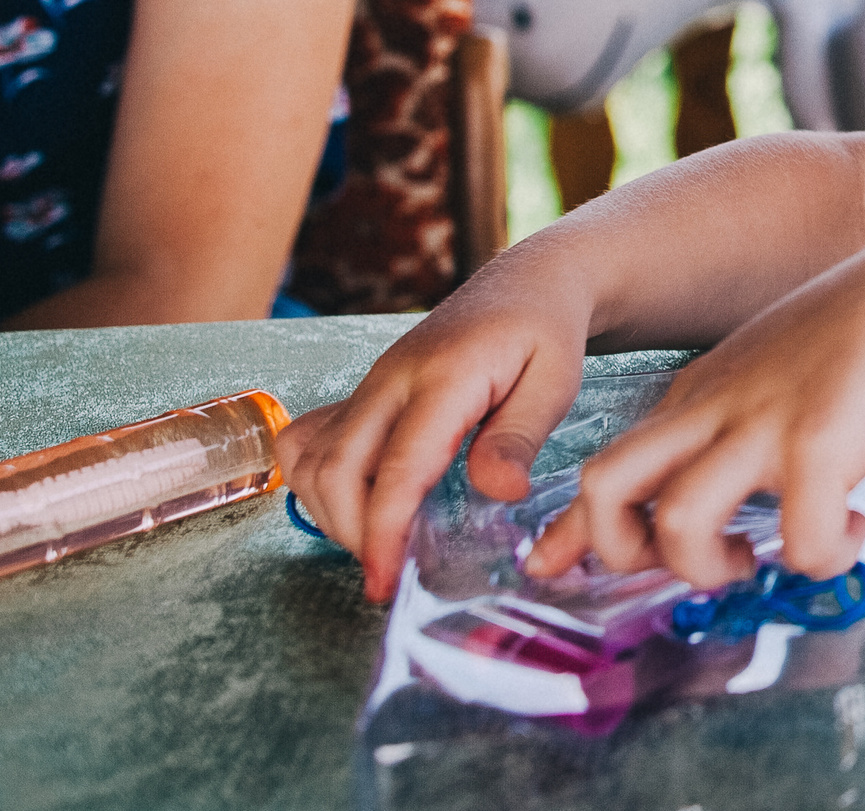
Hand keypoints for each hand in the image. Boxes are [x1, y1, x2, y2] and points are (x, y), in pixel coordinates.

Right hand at [277, 253, 592, 600]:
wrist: (525, 285)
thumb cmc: (544, 333)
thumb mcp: (556, 381)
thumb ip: (520, 436)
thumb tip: (498, 492)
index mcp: (442, 378)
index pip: (397, 466)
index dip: (382, 531)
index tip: (385, 580)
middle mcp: (390, 380)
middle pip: (335, 469)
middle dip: (352, 534)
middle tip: (390, 573)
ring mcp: (370, 385)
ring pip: (311, 460)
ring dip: (331, 513)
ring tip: (379, 544)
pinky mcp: (363, 393)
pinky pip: (308, 440)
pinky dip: (316, 481)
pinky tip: (355, 503)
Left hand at [522, 237, 864, 591]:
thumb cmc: (857, 341)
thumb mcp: (767, 379)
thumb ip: (728, 427)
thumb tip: (707, 495)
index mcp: (696, 397)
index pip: (603, 467)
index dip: (572, 531)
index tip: (552, 567)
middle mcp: (714, 410)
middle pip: (605, 486)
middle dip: (620, 551)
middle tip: (693, 562)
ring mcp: (763, 424)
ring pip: (680, 520)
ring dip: (712, 567)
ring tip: (764, 557)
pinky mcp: (822, 441)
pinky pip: (800, 539)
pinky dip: (824, 558)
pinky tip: (852, 532)